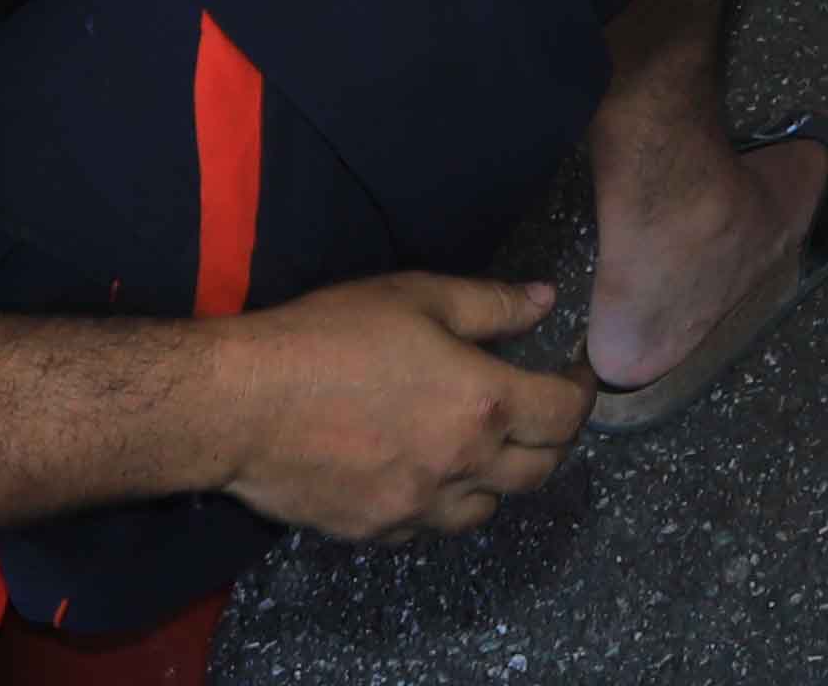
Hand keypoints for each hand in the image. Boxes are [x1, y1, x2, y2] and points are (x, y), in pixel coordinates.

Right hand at [216, 275, 588, 541]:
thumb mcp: (416, 296)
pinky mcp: (379, 531)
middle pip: (540, 471)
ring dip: (499, 478)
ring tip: (483, 445)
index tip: (575, 373)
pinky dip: (441, 502)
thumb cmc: (329, 337)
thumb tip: (547, 301)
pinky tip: (423, 472)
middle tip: (540, 410)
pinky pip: (430, 527)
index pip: (566, 414)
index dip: (582, 391)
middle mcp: (463, 465)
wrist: (245, 405)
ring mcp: (420, 507)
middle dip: (552, 439)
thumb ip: (491, 303)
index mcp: (483, 402)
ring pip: (489, 508)